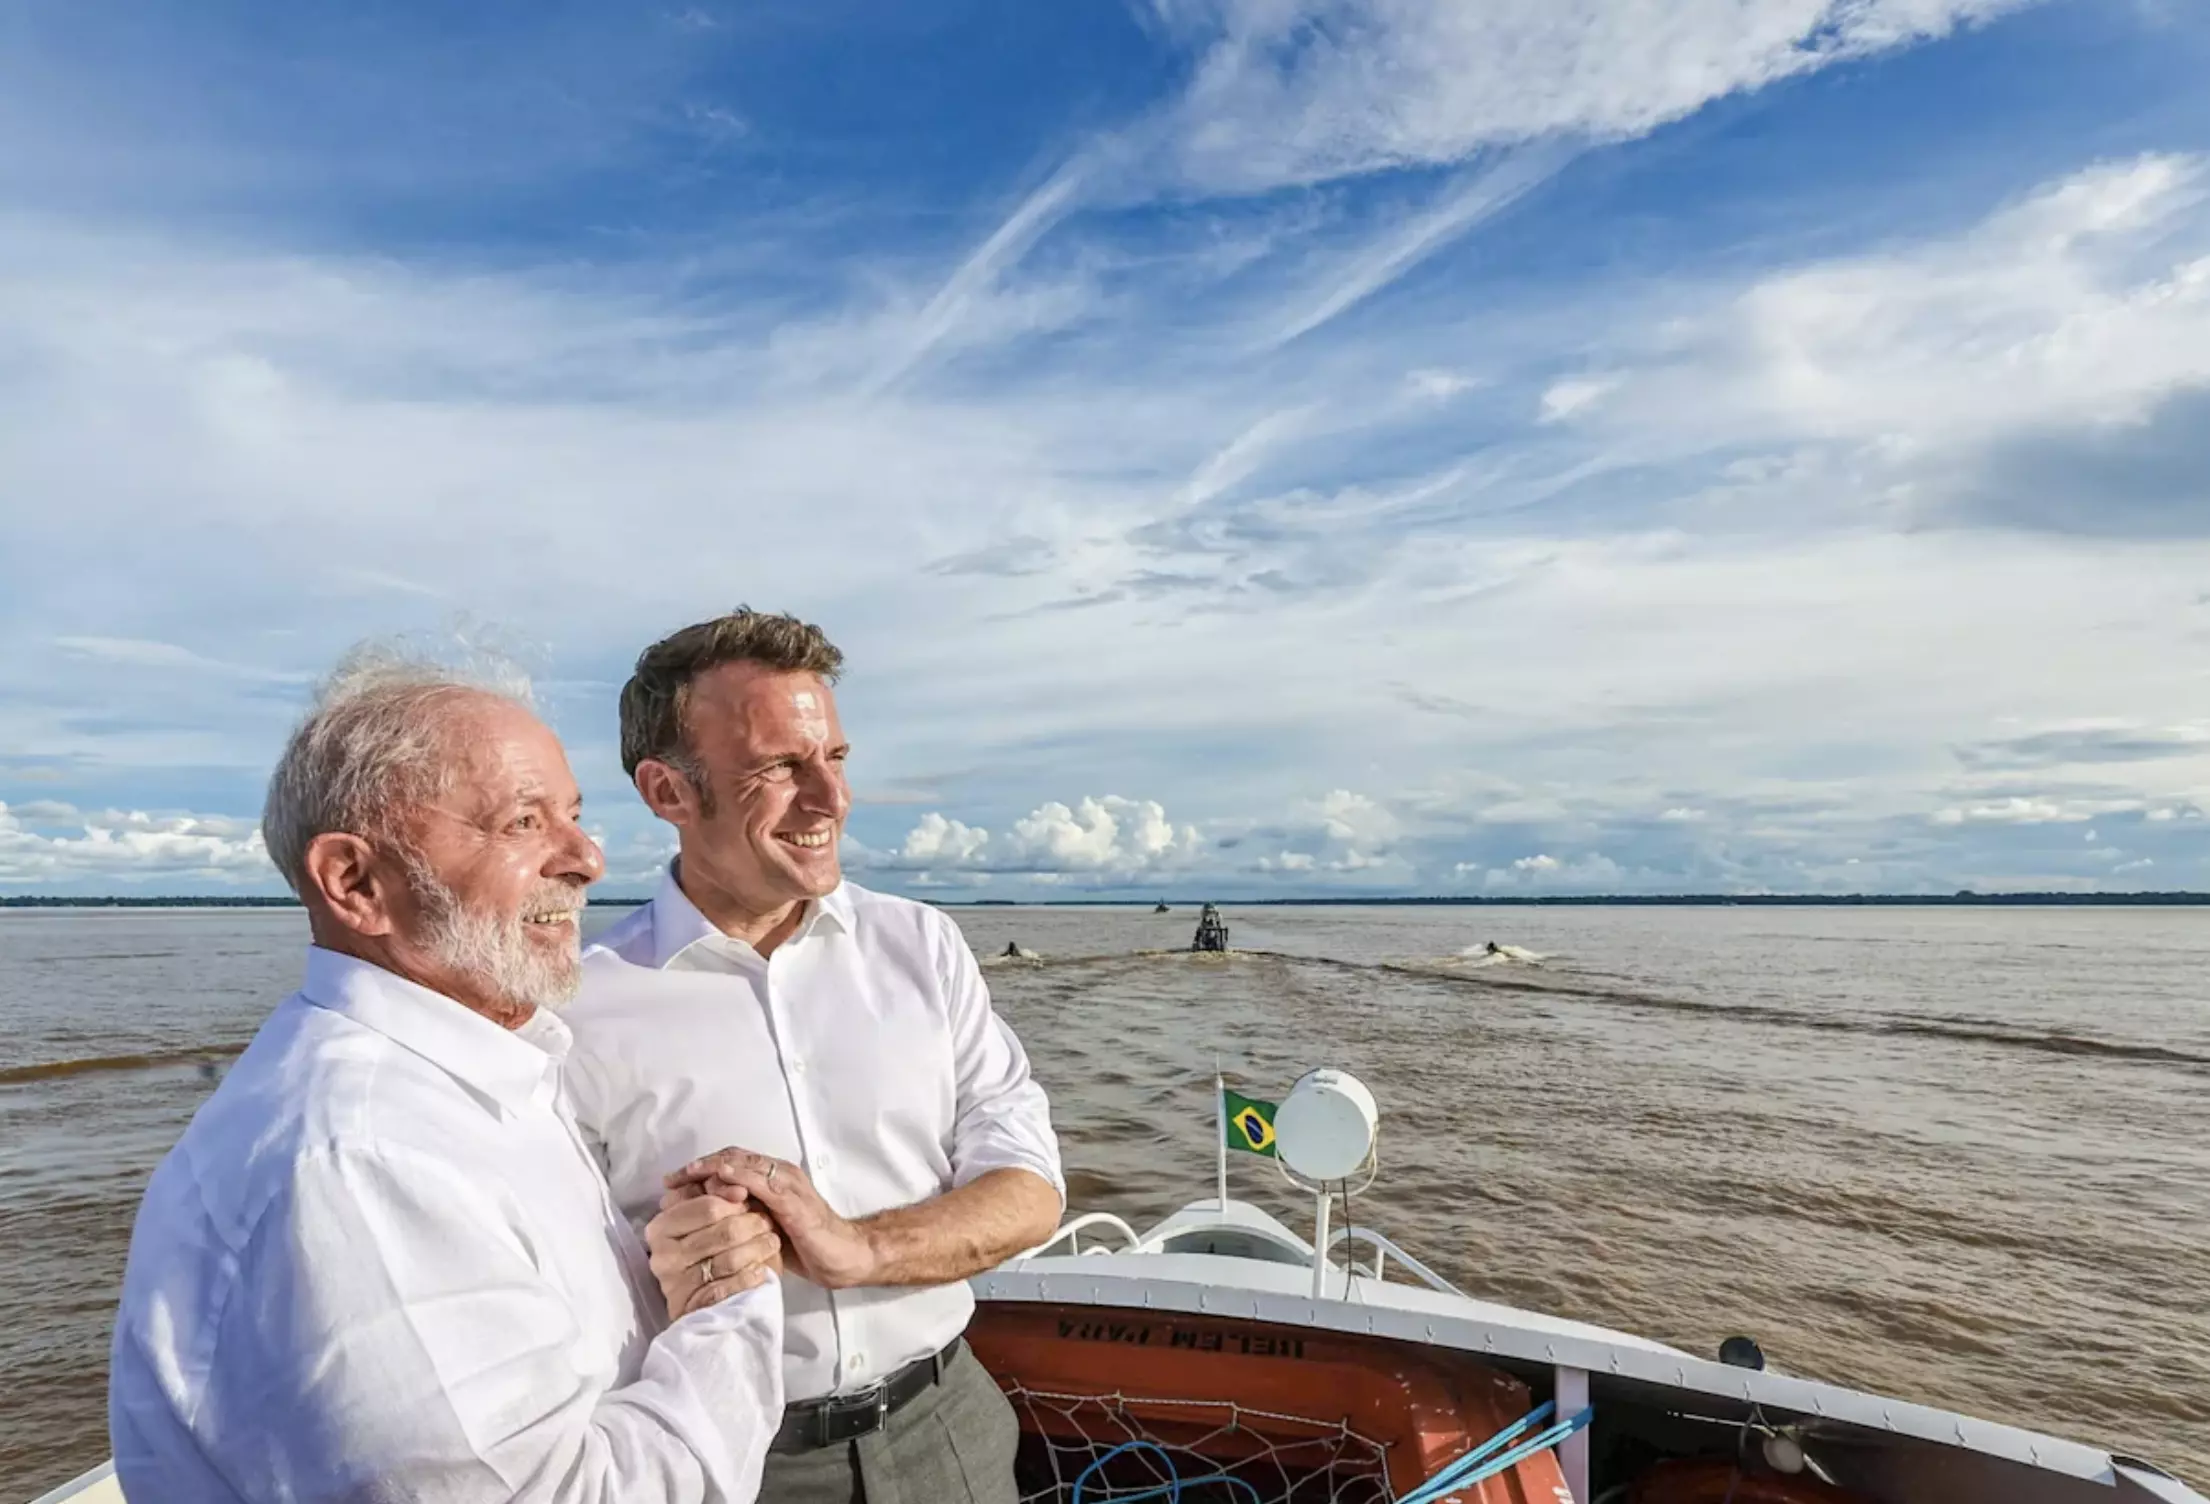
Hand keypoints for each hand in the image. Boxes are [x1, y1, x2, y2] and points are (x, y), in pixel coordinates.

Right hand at [643, 1186, 781, 1319]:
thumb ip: (713, 1199)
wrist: (699, 1306)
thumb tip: (739, 1189)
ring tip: (771, 1242)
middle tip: (767, 1223)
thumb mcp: (700, 1222)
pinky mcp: (694, 1307)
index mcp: (661, 1228)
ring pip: (731, 1259)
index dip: (735, 1202)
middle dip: (753, 1225)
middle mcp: (663, 1255)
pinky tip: (762, 1271)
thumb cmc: (703, 1252)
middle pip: (726, 1232)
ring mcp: (676, 1283)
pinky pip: (732, 1287)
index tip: (750, 1199)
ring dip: (758, 1249)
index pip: (708, 1206)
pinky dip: (751, 1277)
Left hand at [665, 1150, 877, 1290]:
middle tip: (671, 1180)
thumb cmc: (806, 1244)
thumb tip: (702, 1221)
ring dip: (714, 1166)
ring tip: (688, 1173)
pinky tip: (722, 1178)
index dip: (699, 1169)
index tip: (671, 1183)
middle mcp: (779, 1175)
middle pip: (733, 1158)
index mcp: (771, 1180)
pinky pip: (764, 1183)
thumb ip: (741, 1217)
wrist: (845, 1256)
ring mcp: (789, 1185)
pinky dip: (741, 1176)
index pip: (730, 1163)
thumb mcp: (764, 1228)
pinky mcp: (795, 1202)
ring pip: (746, 1164)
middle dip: (699, 1166)